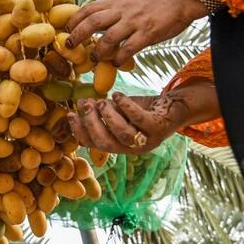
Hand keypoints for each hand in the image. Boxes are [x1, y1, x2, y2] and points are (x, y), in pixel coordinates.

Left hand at [65, 0, 207, 65]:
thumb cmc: (154, 3)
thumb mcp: (129, 2)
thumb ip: (114, 13)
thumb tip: (97, 28)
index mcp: (116, 2)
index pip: (88, 8)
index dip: (73, 20)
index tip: (65, 30)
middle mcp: (122, 11)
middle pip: (92, 22)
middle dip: (77, 35)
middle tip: (68, 47)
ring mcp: (135, 22)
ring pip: (108, 37)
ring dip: (98, 50)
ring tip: (93, 58)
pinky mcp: (149, 33)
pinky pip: (129, 48)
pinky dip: (119, 58)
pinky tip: (116, 63)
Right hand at [67, 92, 189, 154]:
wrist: (173, 107)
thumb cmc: (142, 109)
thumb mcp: (119, 112)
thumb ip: (100, 111)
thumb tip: (78, 104)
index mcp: (120, 145)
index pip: (95, 144)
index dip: (80, 132)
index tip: (69, 114)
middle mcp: (132, 147)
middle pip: (107, 144)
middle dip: (93, 125)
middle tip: (86, 106)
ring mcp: (147, 139)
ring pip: (124, 135)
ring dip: (109, 117)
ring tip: (103, 101)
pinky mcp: (158, 127)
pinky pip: (140, 120)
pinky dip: (126, 107)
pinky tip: (117, 95)